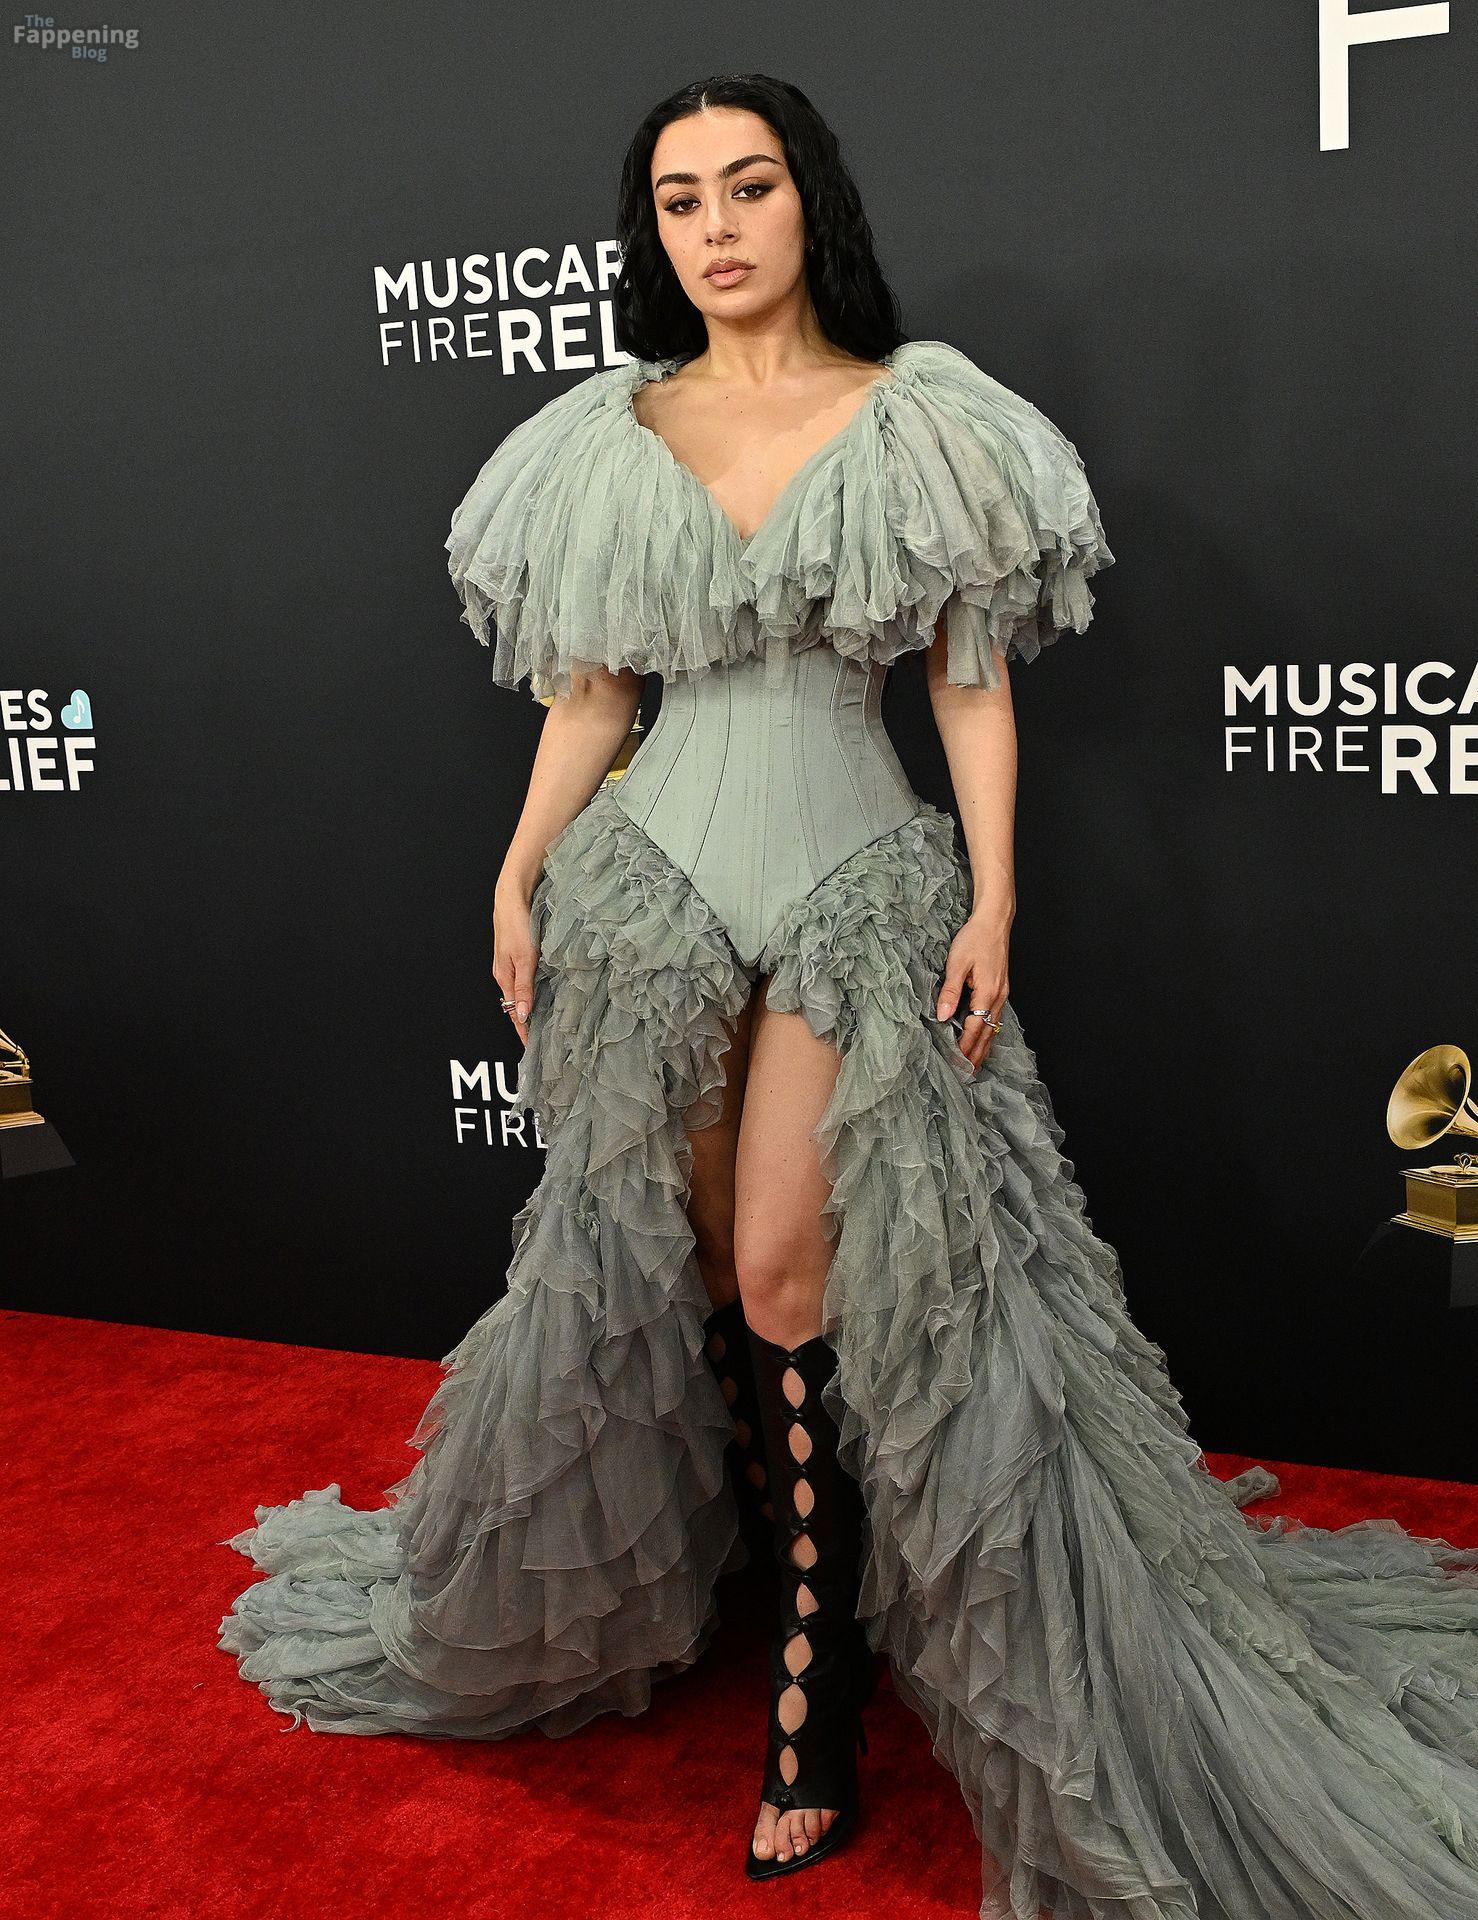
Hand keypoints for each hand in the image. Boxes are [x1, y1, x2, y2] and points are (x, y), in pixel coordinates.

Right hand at [492, 881, 538, 1047]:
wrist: (512, 897)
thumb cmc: (517, 924)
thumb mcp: (524, 958)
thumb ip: (524, 987)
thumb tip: (521, 1015)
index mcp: (504, 978)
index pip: (513, 1014)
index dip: (523, 1032)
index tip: (532, 1049)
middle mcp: (506, 975)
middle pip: (515, 1007)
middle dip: (527, 1024)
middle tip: (542, 1041)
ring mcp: (511, 965)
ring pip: (521, 994)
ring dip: (531, 1009)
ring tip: (544, 1023)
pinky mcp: (518, 956)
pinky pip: (525, 982)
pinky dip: (532, 993)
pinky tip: (543, 994)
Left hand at [935, 910, 1008, 1071]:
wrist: (994, 922)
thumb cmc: (974, 939)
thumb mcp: (957, 964)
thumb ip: (950, 991)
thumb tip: (942, 1016)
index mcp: (988, 993)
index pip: (974, 1028)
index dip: (964, 1047)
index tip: (956, 1063)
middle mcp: (998, 997)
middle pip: (987, 1034)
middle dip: (976, 1054)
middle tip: (966, 1073)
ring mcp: (1002, 994)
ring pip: (993, 1027)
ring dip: (984, 1046)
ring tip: (974, 1064)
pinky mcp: (1001, 989)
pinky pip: (995, 1018)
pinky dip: (988, 1033)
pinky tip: (983, 1039)